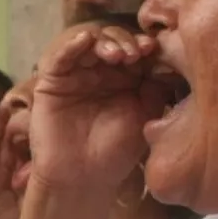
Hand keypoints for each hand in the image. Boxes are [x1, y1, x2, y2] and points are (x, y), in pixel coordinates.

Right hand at [30, 23, 163, 189]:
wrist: (85, 178)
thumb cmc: (117, 151)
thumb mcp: (146, 114)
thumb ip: (156, 86)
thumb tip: (166, 59)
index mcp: (124, 77)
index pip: (133, 48)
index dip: (143, 44)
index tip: (154, 49)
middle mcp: (99, 71)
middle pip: (111, 39)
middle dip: (125, 41)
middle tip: (136, 53)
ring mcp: (75, 74)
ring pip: (86, 42)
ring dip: (103, 41)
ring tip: (117, 54)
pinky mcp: (51, 80)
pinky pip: (58, 56)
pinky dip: (70, 44)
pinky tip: (85, 41)